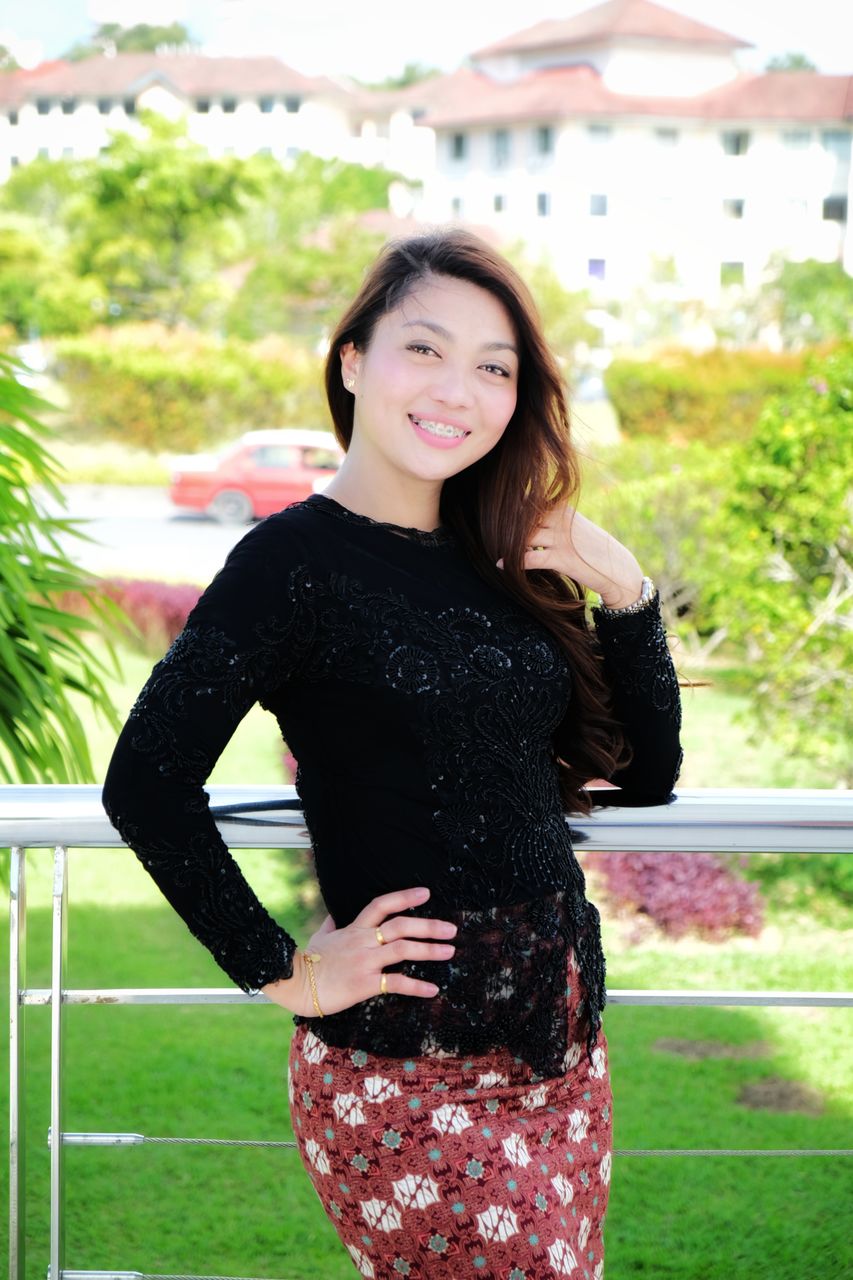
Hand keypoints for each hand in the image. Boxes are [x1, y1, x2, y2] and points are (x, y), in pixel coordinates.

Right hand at [261, 886, 456, 1016]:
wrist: (295, 983)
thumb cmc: (309, 961)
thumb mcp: (321, 935)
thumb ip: (332, 923)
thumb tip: (334, 913)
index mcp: (355, 928)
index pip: (382, 904)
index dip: (404, 897)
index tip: (426, 893)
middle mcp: (363, 941)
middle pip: (400, 926)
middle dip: (428, 926)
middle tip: (451, 929)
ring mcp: (365, 961)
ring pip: (403, 950)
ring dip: (429, 950)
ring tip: (449, 952)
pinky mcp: (365, 983)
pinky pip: (396, 983)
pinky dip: (416, 986)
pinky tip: (433, 989)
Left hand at [500, 506, 643, 608]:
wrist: (617, 569)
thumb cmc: (593, 548)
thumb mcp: (574, 527)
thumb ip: (552, 519)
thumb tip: (525, 519)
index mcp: (562, 508)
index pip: (530, 502)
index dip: (511, 508)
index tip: (491, 511)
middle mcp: (560, 520)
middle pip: (523, 518)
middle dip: (505, 525)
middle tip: (486, 530)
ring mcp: (561, 539)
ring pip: (524, 536)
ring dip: (507, 543)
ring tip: (492, 547)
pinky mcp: (562, 560)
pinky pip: (531, 559)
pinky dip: (514, 562)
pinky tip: (501, 565)